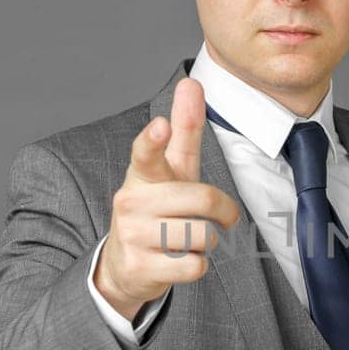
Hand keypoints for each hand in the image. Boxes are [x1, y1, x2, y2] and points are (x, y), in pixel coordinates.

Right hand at [94, 77, 240, 319]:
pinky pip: (195, 266)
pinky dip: (197, 266)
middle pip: (202, 200)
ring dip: (208, 241)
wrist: (124, 265)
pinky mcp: (139, 268)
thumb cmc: (157, 209)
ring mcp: (132, 235)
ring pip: (203, 236)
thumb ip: (184, 130)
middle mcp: (131, 201)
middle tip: (223, 217)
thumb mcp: (170, 170)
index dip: (155, 139)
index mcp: (142, 174)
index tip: (161, 125)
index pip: (146, 152)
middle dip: (224, 212)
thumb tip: (191, 81)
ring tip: (189, 240)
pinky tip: (178, 261)